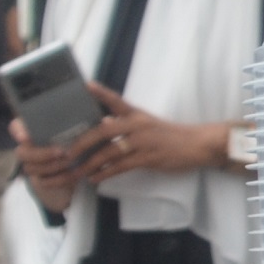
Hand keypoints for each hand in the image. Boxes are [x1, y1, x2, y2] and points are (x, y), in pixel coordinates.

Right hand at [12, 117, 90, 212]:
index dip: (18, 131)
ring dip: (52, 166)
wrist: (83, 165)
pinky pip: (44, 182)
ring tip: (71, 163)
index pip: (17, 127)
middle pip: (22, 152)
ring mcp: (33, 165)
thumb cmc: (84, 140)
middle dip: (41, 153)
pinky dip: (59, 179)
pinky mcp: (41, 180)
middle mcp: (29, 147)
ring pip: (32, 168)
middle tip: (61, 152)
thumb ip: (92, 124)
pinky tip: (73, 175)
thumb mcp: (87, 130)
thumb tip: (107, 120)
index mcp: (36, 129)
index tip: (25, 136)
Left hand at [81, 84, 226, 178]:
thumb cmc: (171, 135)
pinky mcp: (148, 158)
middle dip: (82, 143)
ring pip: (109, 151)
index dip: (101, 93)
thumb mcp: (148, 124)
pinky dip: (106, 173)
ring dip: (90, 163)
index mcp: (137, 114)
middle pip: (103, 131)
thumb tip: (104, 121)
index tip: (85, 85)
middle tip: (66, 153)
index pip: (116, 100)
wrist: (197, 145)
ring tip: (76, 171)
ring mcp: (142, 142)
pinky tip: (95, 178)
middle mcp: (137, 125)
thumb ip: (126, 124)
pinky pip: (121, 166)